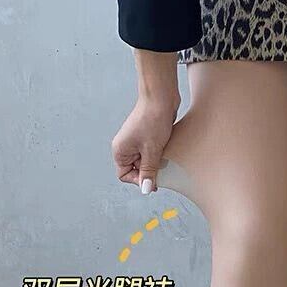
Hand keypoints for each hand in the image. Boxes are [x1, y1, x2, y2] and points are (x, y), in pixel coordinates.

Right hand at [112, 50, 180, 193]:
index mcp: (120, 150)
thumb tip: (146, 190)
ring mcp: (136, 141)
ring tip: (164, 155)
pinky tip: (167, 150)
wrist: (161, 97)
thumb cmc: (153, 120)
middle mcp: (125, 146)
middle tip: (162, 168)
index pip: (125, 175)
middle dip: (149, 171)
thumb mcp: (152, 150)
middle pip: (136, 169)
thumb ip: (148, 171)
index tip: (154, 180)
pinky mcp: (147, 137)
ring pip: (145, 161)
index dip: (139, 180)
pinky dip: (159, 154)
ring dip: (156, 162)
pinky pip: (152, 152)